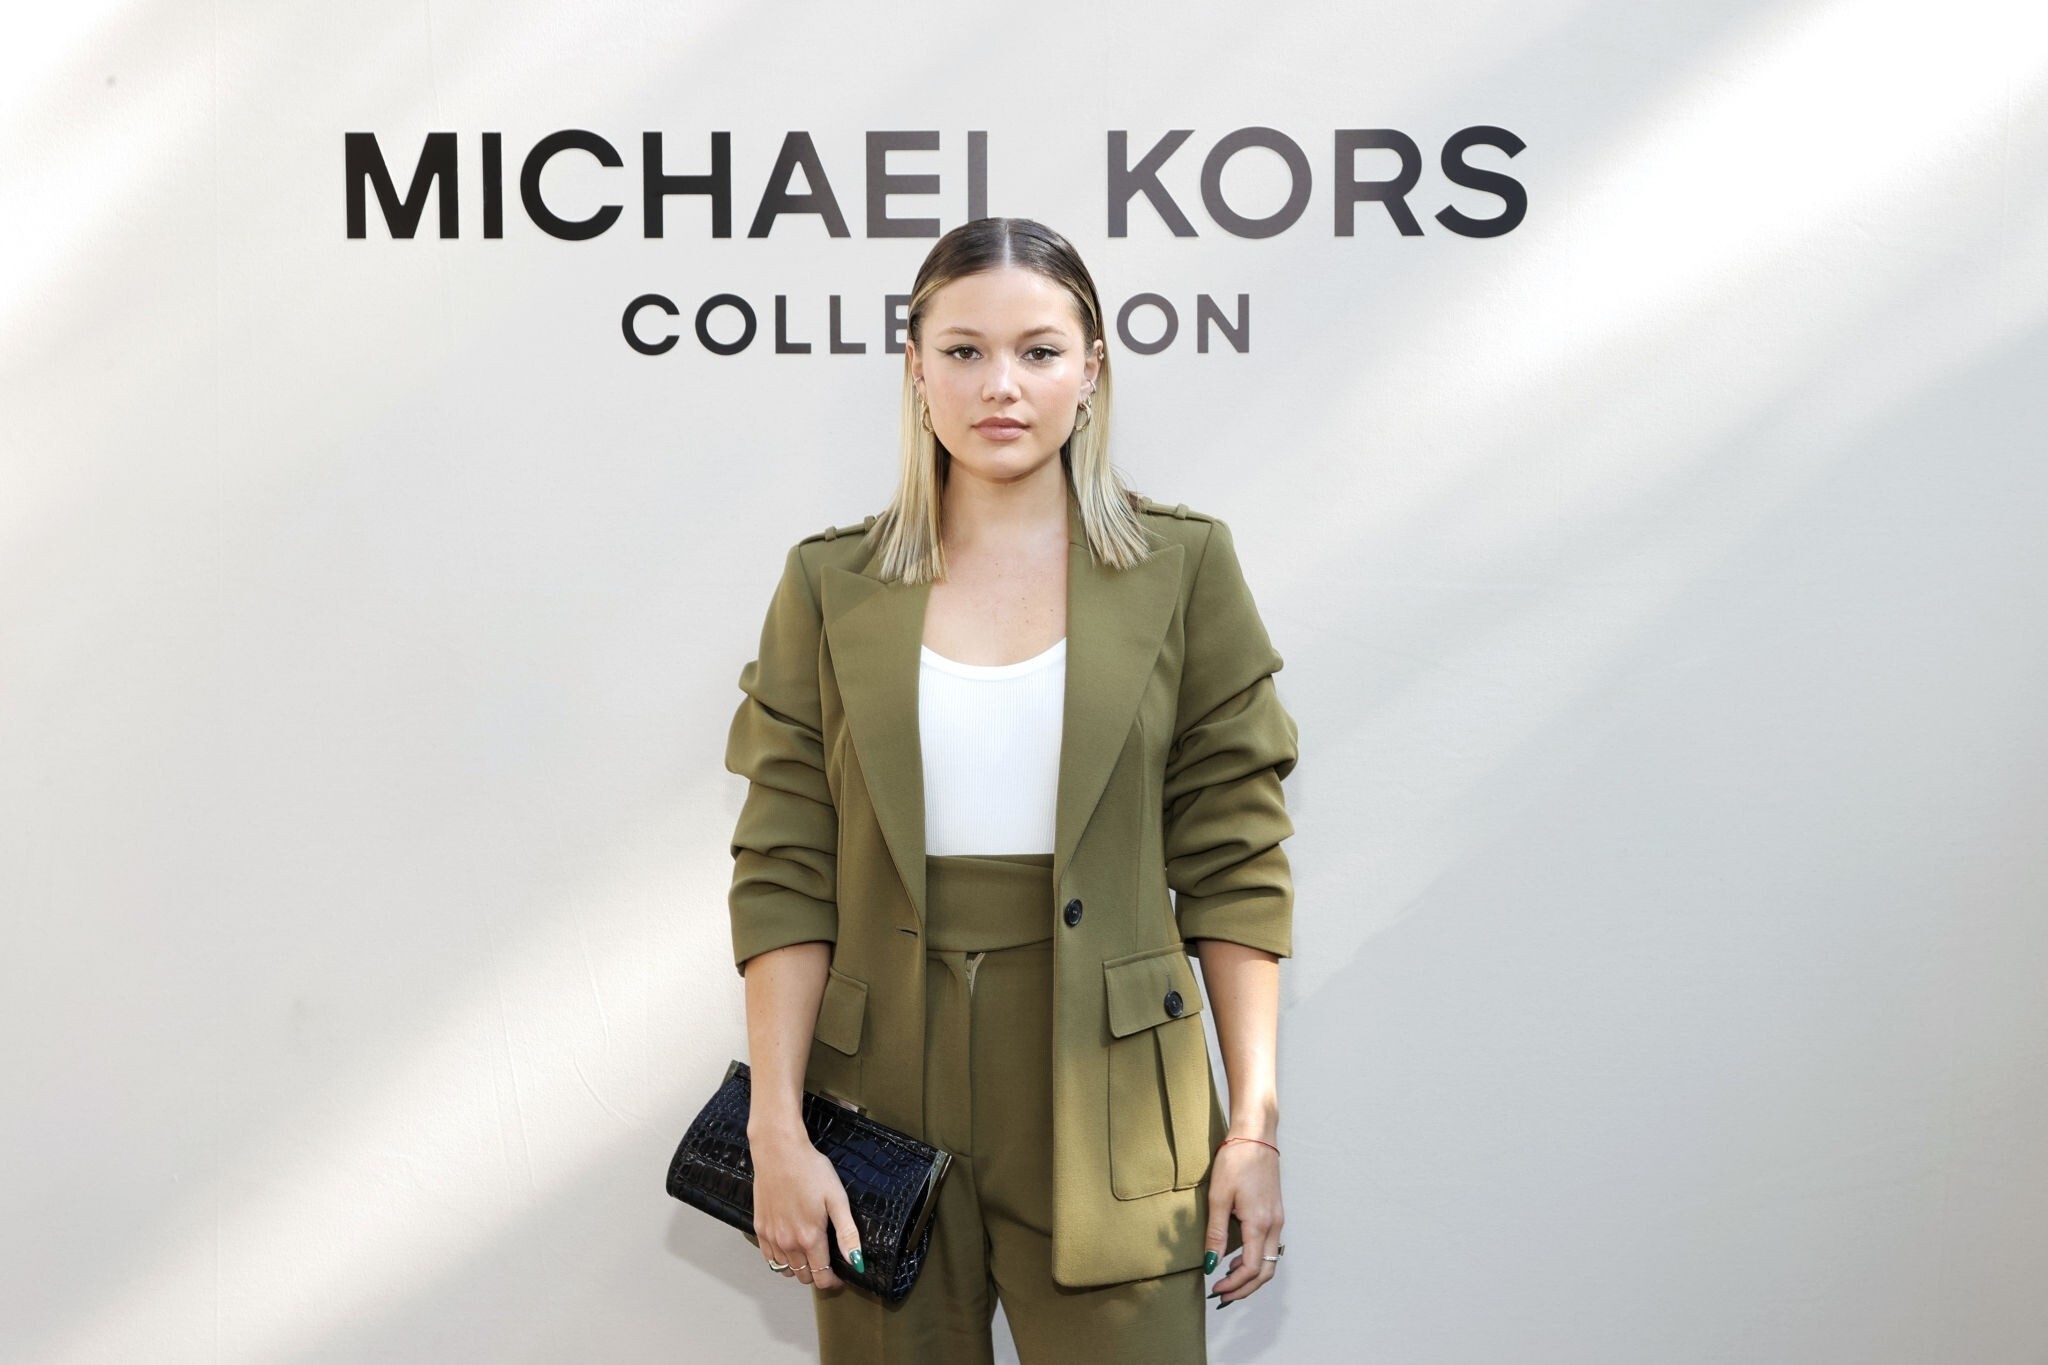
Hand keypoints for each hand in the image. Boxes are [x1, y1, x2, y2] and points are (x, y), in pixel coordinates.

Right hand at [749, 1128, 863, 1290]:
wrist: (779, 1151)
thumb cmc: (810, 1170)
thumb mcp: (837, 1199)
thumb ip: (847, 1234)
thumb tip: (857, 1262)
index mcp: (809, 1238)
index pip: (821, 1277)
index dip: (833, 1281)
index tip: (840, 1276)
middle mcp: (788, 1243)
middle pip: (803, 1276)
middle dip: (817, 1275)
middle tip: (827, 1262)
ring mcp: (771, 1237)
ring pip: (786, 1270)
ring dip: (799, 1268)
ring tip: (810, 1254)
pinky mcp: (760, 1228)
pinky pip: (769, 1258)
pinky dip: (780, 1259)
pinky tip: (790, 1247)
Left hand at [1203, 1139, 1283, 1305]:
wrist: (1256, 1136)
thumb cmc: (1236, 1161)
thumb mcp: (1218, 1197)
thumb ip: (1216, 1234)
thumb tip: (1211, 1264)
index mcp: (1259, 1224)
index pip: (1251, 1269)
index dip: (1234, 1285)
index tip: (1214, 1290)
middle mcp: (1274, 1226)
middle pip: (1265, 1272)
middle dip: (1245, 1289)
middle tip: (1223, 1296)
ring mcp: (1277, 1220)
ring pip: (1270, 1261)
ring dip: (1251, 1277)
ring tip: (1228, 1281)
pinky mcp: (1275, 1213)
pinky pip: (1269, 1247)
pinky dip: (1256, 1260)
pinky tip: (1238, 1258)